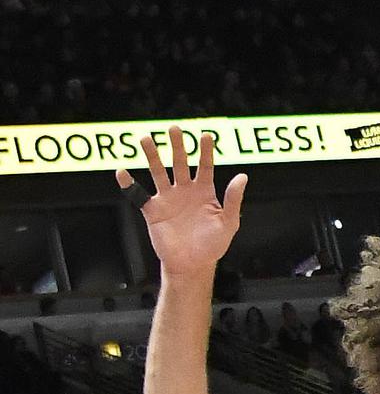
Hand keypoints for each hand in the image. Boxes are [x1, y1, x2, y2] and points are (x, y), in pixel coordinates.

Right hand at [115, 127, 246, 276]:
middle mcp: (185, 191)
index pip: (204, 166)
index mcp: (205, 192)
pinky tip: (122, 172)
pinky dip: (129, 184)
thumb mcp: (229, 222)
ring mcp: (168, 199)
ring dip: (152, 156)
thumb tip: (242, 176)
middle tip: (173, 128)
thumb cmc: (213, 244)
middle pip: (180, 163)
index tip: (205, 135)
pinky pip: (139, 195)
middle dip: (177, 146)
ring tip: (146, 139)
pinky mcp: (153, 211)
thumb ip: (233, 199)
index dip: (205, 151)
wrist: (193, 264)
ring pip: (158, 172)